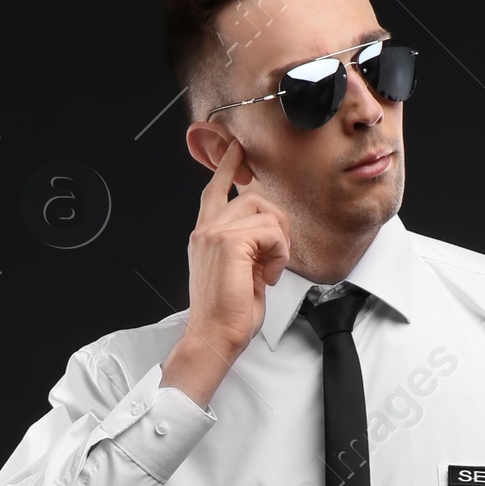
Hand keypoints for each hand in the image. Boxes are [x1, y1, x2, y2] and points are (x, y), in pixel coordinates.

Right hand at [162, 139, 290, 406]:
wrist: (213, 337)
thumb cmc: (225, 315)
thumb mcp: (237, 273)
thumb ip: (245, 247)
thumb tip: (267, 239)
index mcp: (205, 235)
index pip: (214, 189)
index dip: (228, 165)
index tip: (237, 148)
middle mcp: (206, 229)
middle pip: (252, 197)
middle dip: (275, 224)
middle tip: (275, 258)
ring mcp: (215, 233)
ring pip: (265, 211)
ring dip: (278, 242)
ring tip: (269, 269)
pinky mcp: (230, 242)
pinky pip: (272, 231)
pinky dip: (279, 254)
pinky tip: (268, 275)